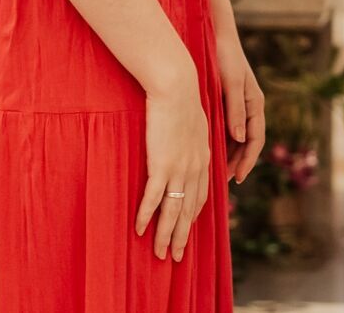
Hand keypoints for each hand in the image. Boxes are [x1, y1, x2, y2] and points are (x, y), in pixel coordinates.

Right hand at [134, 76, 209, 261]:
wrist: (177, 87)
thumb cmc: (182, 99)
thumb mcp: (195, 123)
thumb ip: (193, 139)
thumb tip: (189, 143)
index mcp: (203, 160)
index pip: (200, 197)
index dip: (192, 217)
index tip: (185, 231)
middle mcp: (194, 169)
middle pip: (188, 211)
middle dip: (181, 236)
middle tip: (174, 257)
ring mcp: (179, 168)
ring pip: (172, 210)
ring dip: (165, 234)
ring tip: (159, 253)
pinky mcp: (161, 163)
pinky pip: (153, 196)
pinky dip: (147, 215)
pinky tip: (140, 229)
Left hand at [215, 28, 265, 183]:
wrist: (216, 34)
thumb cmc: (225, 57)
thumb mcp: (232, 84)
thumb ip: (236, 110)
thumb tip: (240, 138)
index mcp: (255, 104)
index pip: (256, 140)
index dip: (248, 161)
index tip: (237, 178)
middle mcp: (250, 106)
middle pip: (247, 143)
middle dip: (238, 163)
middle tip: (224, 181)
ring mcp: (239, 104)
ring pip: (237, 137)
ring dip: (230, 154)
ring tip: (216, 172)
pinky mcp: (227, 101)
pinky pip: (227, 127)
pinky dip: (221, 141)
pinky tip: (209, 150)